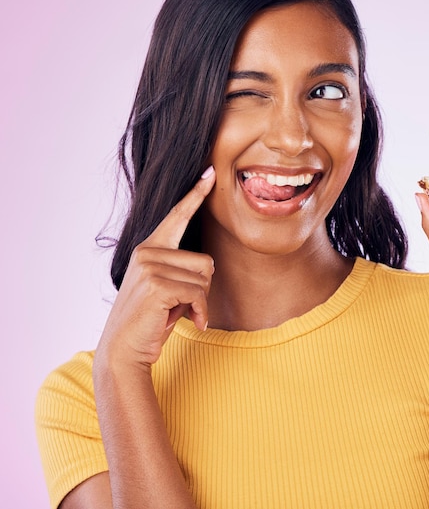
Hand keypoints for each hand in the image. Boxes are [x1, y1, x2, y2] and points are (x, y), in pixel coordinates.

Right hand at [96, 167, 215, 367]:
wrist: (124, 351)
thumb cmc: (150, 320)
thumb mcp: (166, 287)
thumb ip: (180, 269)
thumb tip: (208, 264)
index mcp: (149, 248)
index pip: (177, 216)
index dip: (195, 195)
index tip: (209, 173)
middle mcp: (147, 252)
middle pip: (206, 261)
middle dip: (202, 289)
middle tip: (179, 306)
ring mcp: (150, 267)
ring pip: (205, 279)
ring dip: (200, 303)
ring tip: (177, 313)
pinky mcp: (157, 284)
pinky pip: (199, 294)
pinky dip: (201, 313)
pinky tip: (189, 322)